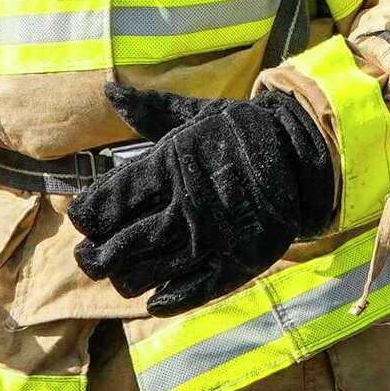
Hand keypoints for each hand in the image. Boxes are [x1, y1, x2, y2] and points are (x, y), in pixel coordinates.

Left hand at [69, 84, 334, 315]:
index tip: (83, 218)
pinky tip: (154, 297)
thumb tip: (108, 90)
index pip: (108, 202)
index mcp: (171, 164)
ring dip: (124, 278)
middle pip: (118, 246)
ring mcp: (211, 237)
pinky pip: (190, 292)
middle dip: (93, 256)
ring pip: (146, 274)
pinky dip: (164, 300)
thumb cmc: (245, 132)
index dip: (85, 216)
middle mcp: (186, 204)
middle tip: (90, 255)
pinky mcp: (236, 262)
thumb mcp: (199, 113)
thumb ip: (151, 110)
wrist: (305, 153)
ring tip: (120, 272)